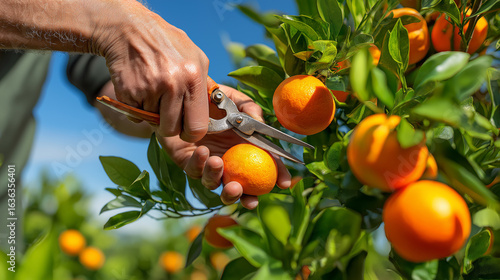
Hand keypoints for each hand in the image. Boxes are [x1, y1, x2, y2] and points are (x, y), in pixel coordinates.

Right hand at [95, 0, 209, 141]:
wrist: (130, 29)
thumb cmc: (167, 44)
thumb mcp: (195, 57)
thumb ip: (203, 85)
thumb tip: (212, 111)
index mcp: (194, 77)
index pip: (197, 126)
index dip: (191, 133)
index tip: (186, 130)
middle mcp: (173, 84)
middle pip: (172, 129)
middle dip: (169, 126)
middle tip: (166, 114)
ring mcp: (150, 89)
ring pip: (153, 122)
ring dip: (152, 114)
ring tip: (152, 92)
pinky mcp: (129, 92)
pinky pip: (135, 115)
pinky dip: (136, 108)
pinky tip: (139, 89)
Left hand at [156, 85, 291, 209]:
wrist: (184, 96)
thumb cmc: (214, 99)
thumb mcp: (235, 101)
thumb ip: (250, 110)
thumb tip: (260, 124)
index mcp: (245, 149)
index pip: (266, 166)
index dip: (277, 176)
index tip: (283, 183)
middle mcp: (229, 161)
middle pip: (239, 188)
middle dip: (243, 197)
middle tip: (240, 189)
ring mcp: (208, 164)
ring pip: (213, 184)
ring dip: (216, 178)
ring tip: (216, 162)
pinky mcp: (188, 162)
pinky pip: (194, 170)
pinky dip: (199, 164)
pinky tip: (203, 152)